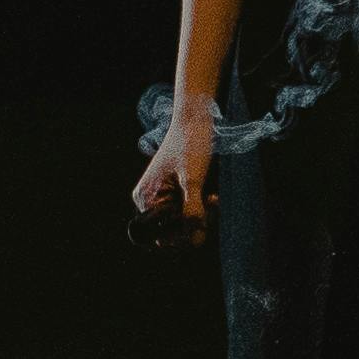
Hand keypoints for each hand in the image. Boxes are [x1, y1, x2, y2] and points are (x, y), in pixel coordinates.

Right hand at [131, 98, 213, 236]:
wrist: (196, 117)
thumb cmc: (190, 143)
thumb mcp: (193, 180)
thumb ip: (192, 211)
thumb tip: (194, 240)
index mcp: (145, 198)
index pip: (158, 235)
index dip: (179, 238)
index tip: (198, 228)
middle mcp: (149, 201)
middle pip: (171, 231)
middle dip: (193, 224)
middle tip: (211, 206)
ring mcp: (163, 197)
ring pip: (183, 222)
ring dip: (201, 215)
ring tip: (213, 199)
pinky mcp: (176, 192)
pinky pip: (189, 211)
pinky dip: (202, 207)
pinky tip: (213, 196)